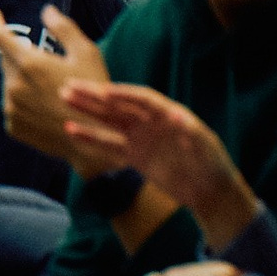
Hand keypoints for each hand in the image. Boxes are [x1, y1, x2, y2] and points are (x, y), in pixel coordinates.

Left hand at [0, 7, 116, 176]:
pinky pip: (12, 105)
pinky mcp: (13, 126)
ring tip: (50, 88)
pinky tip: (45, 105)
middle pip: (7, 60)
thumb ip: (63, 28)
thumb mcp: (86, 53)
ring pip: (9, 83)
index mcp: (30, 64)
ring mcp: (11, 108)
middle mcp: (14, 86)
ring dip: (22, 78)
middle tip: (46, 60)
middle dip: (20, 54)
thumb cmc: (92, 91)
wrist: (92, 140)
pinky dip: (23, 99)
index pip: (1, 37)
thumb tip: (46, 11)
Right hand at [63, 80, 261, 248]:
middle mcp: (151, 121)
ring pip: (110, 121)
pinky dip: (91, 138)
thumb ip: (190, 132)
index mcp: (168, 113)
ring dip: (87, 111)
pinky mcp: (134, 155)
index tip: (103, 92)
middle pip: (120, 104)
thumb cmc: (211, 163)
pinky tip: (72, 131)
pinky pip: (109, 145)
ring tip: (65, 99)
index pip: (142, 99)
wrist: (207, 190)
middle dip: (95, 96)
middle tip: (70, 86)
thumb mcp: (205, 147)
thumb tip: (178, 115)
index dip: (123, 94)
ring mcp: (141, 138)